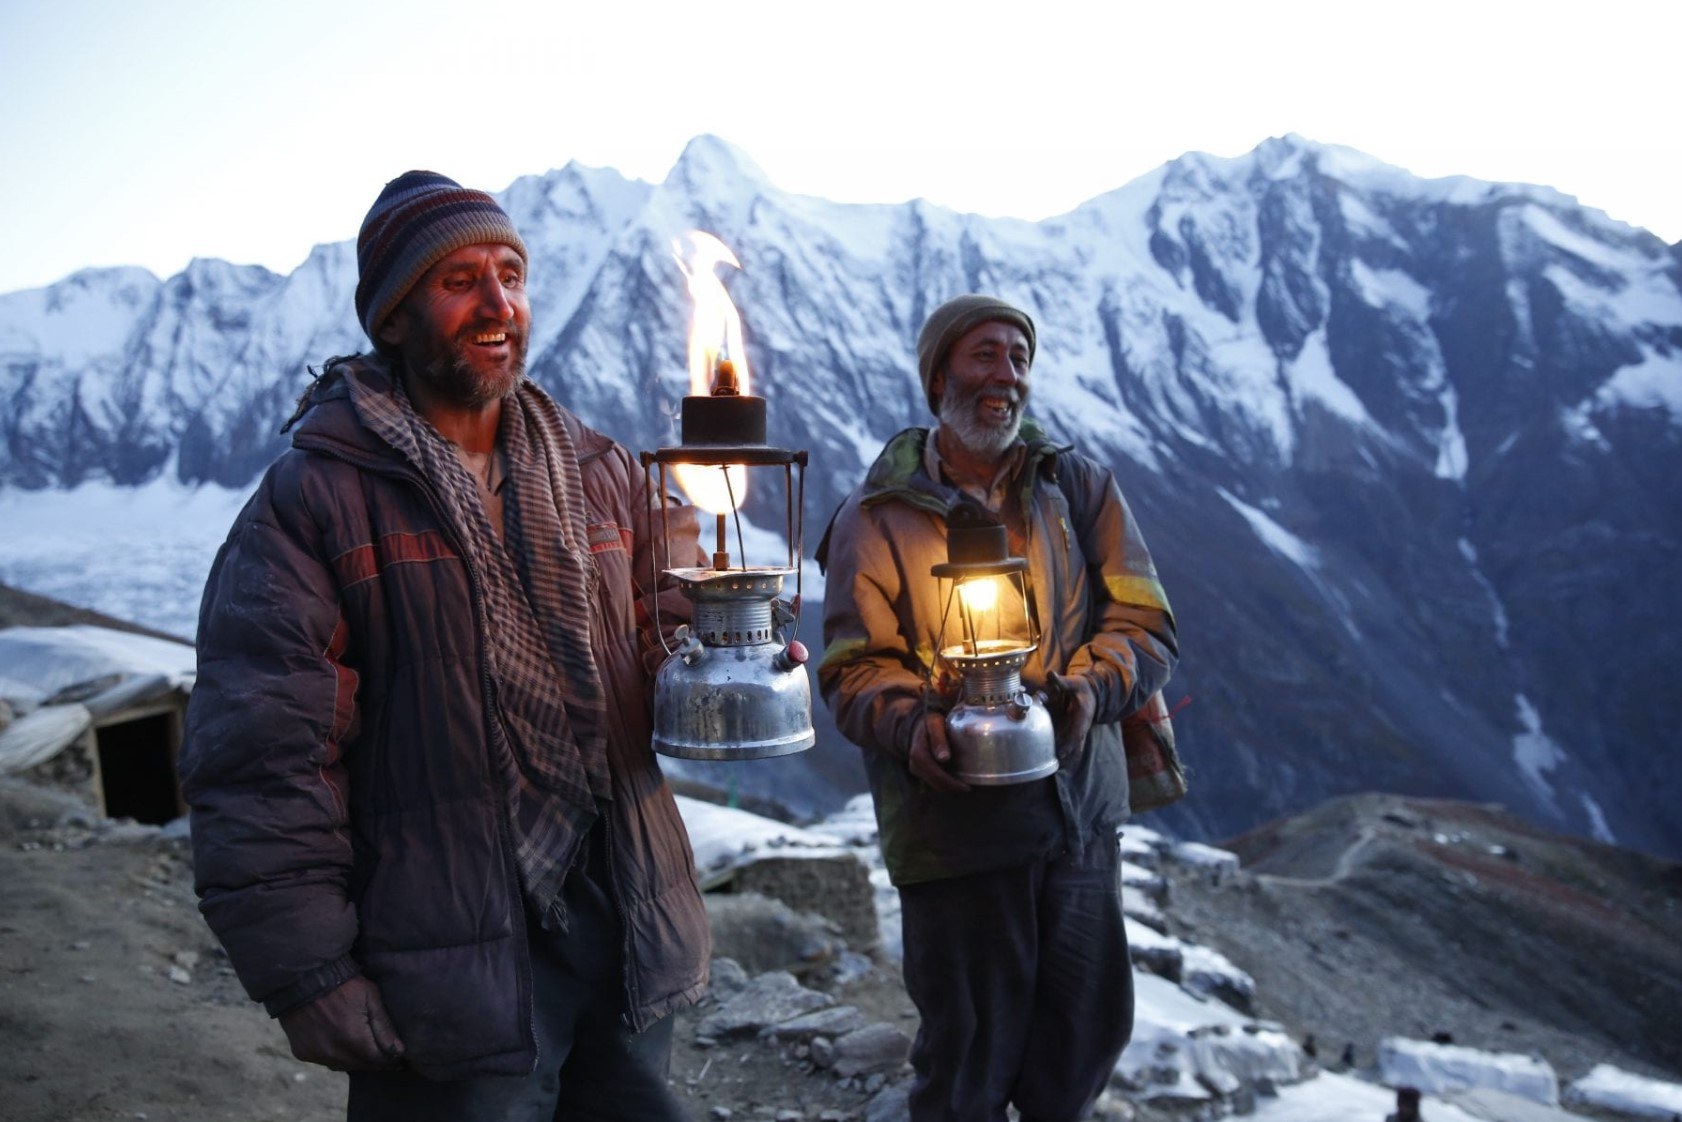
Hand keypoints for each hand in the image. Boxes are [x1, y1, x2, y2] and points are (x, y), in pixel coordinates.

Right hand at [278, 975, 405, 1070]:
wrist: (304, 977)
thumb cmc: (343, 984)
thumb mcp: (370, 998)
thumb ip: (384, 1027)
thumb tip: (398, 1051)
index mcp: (353, 1039)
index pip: (378, 1061)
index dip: (391, 1061)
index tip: (400, 1060)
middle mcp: (334, 1053)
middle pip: (361, 1065)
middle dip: (375, 1061)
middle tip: (385, 1055)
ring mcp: (316, 1055)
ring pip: (343, 1066)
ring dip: (355, 1060)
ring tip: (365, 1051)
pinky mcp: (302, 1053)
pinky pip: (325, 1061)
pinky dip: (335, 1056)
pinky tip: (342, 1046)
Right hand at [908, 708, 970, 792]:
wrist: (916, 723)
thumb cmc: (929, 722)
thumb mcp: (935, 725)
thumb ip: (938, 739)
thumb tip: (944, 758)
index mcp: (919, 755)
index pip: (936, 776)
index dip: (951, 784)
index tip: (966, 787)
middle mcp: (915, 765)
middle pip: (936, 783)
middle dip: (952, 788)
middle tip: (969, 788)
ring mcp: (916, 769)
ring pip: (934, 784)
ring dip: (949, 787)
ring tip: (965, 785)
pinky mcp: (920, 770)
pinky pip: (933, 780)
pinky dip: (945, 783)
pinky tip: (957, 780)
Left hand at [1048, 671, 1095, 765]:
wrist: (1092, 690)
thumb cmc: (1081, 686)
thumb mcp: (1072, 682)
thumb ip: (1060, 681)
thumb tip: (1051, 674)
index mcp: (1083, 715)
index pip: (1078, 732)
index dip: (1071, 743)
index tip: (1063, 753)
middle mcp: (1083, 725)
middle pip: (1077, 744)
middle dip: (1068, 756)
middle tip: (1058, 768)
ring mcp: (1081, 729)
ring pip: (1077, 747)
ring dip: (1069, 758)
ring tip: (1059, 770)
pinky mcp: (1078, 731)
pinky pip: (1075, 746)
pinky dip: (1070, 755)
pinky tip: (1062, 765)